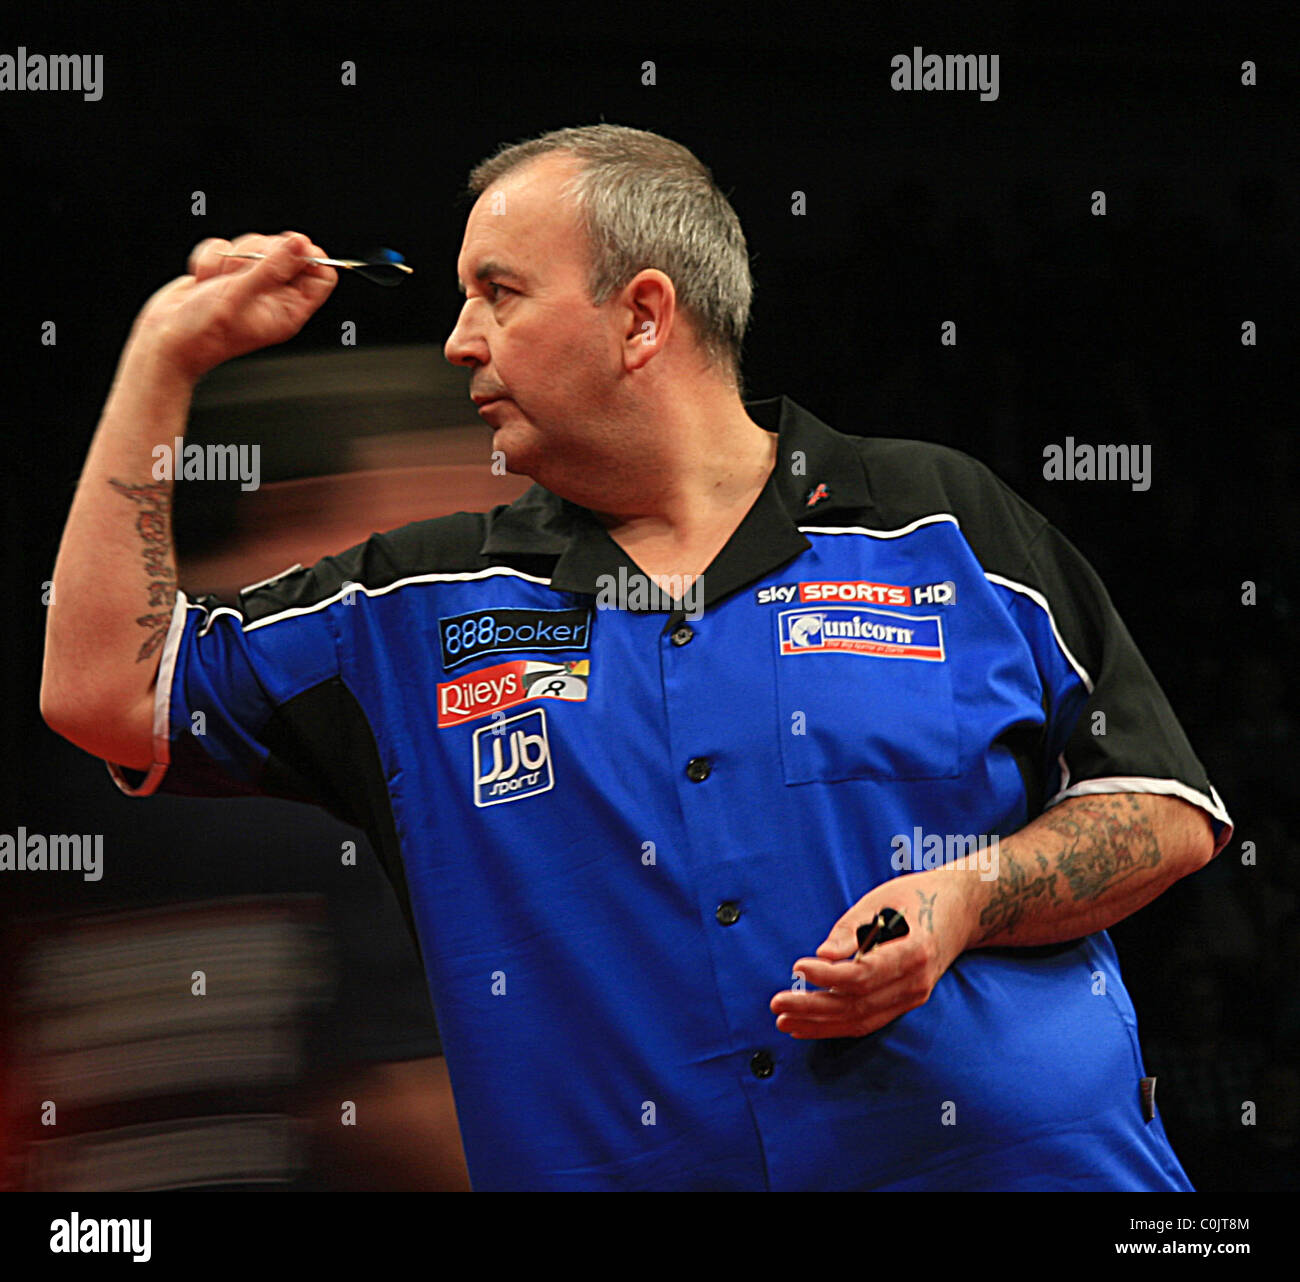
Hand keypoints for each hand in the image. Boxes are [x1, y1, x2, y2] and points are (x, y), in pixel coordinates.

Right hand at [129, 231, 337, 380]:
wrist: (165, 339)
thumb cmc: (204, 331)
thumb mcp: (242, 296)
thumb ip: (272, 267)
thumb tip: (300, 245)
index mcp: (289, 309)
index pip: (322, 277)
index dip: (311, 257)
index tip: (291, 248)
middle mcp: (273, 296)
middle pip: (288, 252)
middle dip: (261, 252)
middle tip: (243, 271)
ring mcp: (249, 283)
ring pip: (254, 244)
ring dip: (231, 257)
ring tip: (218, 282)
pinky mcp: (226, 272)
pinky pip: (225, 246)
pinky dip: (210, 258)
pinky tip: (203, 280)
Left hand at [769, 866, 981, 1038]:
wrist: (960, 910)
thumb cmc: (916, 897)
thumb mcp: (882, 900)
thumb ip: (852, 928)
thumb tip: (823, 954)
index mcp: (913, 951)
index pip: (864, 974)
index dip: (827, 975)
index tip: (797, 966)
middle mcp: (915, 982)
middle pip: (858, 1004)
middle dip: (813, 1007)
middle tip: (777, 1003)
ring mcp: (913, 997)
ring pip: (861, 1020)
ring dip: (819, 1024)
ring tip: (784, 1020)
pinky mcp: (905, 1002)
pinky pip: (868, 1021)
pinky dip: (837, 1025)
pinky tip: (809, 1025)